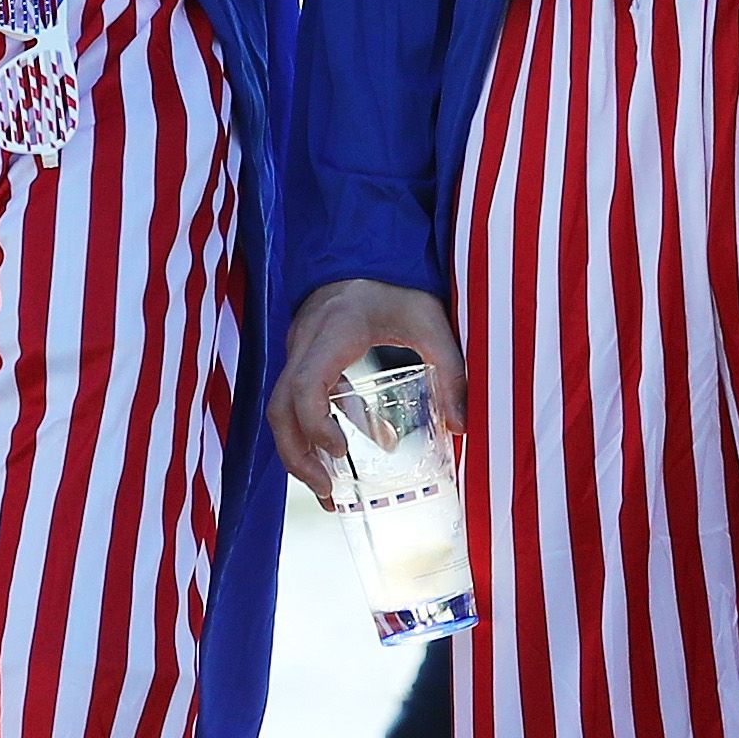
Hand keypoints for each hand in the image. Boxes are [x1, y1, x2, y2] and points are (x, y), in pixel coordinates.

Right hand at [267, 278, 467, 503]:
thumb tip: (461, 427)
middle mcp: (305, 339)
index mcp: (334, 331)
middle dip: (296, 454)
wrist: (372, 246)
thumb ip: (450, 371)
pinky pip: (291, 396)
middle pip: (279, 405)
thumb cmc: (401, 283)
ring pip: (277, 405)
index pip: (304, 385)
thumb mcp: (433, 323)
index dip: (314, 425)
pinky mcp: (302, 352)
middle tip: (326, 492)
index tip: (339, 453)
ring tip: (326, 488)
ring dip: (295, 449)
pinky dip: (304, 430)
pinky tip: (334, 453)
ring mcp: (298, 345)